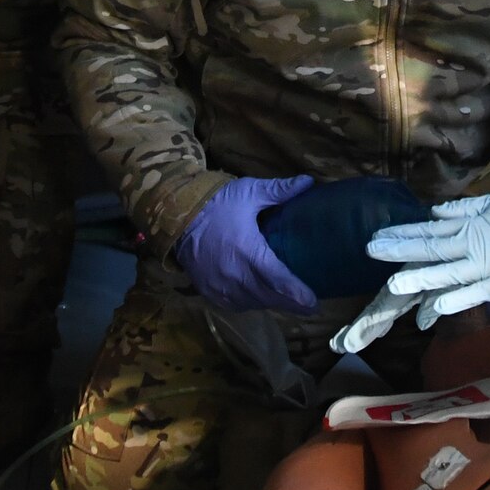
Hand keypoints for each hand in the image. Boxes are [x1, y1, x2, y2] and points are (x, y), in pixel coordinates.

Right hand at [173, 174, 320, 313]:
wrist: (176, 216)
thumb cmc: (216, 203)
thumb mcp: (249, 192)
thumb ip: (279, 190)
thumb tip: (308, 182)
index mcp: (247, 251)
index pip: (277, 279)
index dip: (296, 293)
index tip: (313, 303)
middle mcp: (234, 274)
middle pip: (268, 297)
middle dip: (290, 304)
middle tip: (309, 308)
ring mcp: (219, 286)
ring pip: (252, 303)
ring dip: (270, 303)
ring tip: (288, 301)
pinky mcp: (208, 290)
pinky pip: (234, 305)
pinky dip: (250, 304)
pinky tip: (260, 298)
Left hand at [364, 193, 489, 322]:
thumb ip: (464, 209)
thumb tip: (435, 212)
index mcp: (469, 228)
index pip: (429, 230)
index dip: (403, 233)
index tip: (378, 236)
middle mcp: (470, 248)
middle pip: (430, 250)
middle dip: (400, 250)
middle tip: (372, 251)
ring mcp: (482, 270)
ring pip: (446, 274)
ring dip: (419, 279)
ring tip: (393, 284)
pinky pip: (472, 295)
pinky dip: (453, 301)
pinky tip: (432, 308)